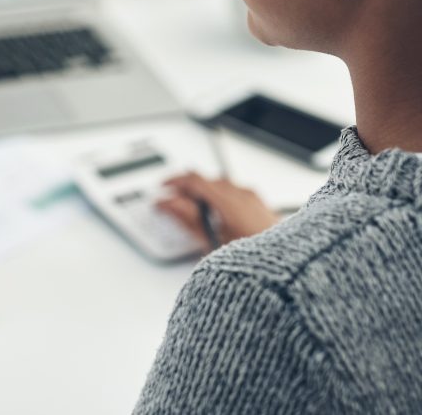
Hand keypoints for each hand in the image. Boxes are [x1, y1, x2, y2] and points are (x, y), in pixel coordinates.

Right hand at [156, 172, 280, 249]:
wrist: (288, 272)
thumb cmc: (257, 261)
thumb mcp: (212, 242)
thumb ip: (187, 218)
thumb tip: (168, 203)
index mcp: (229, 200)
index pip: (194, 179)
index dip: (174, 181)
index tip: (162, 189)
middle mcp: (244, 195)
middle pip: (208, 182)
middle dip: (187, 189)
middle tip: (173, 201)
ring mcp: (255, 201)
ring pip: (222, 188)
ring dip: (204, 195)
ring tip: (193, 212)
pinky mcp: (262, 208)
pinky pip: (236, 195)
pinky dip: (220, 200)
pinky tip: (216, 216)